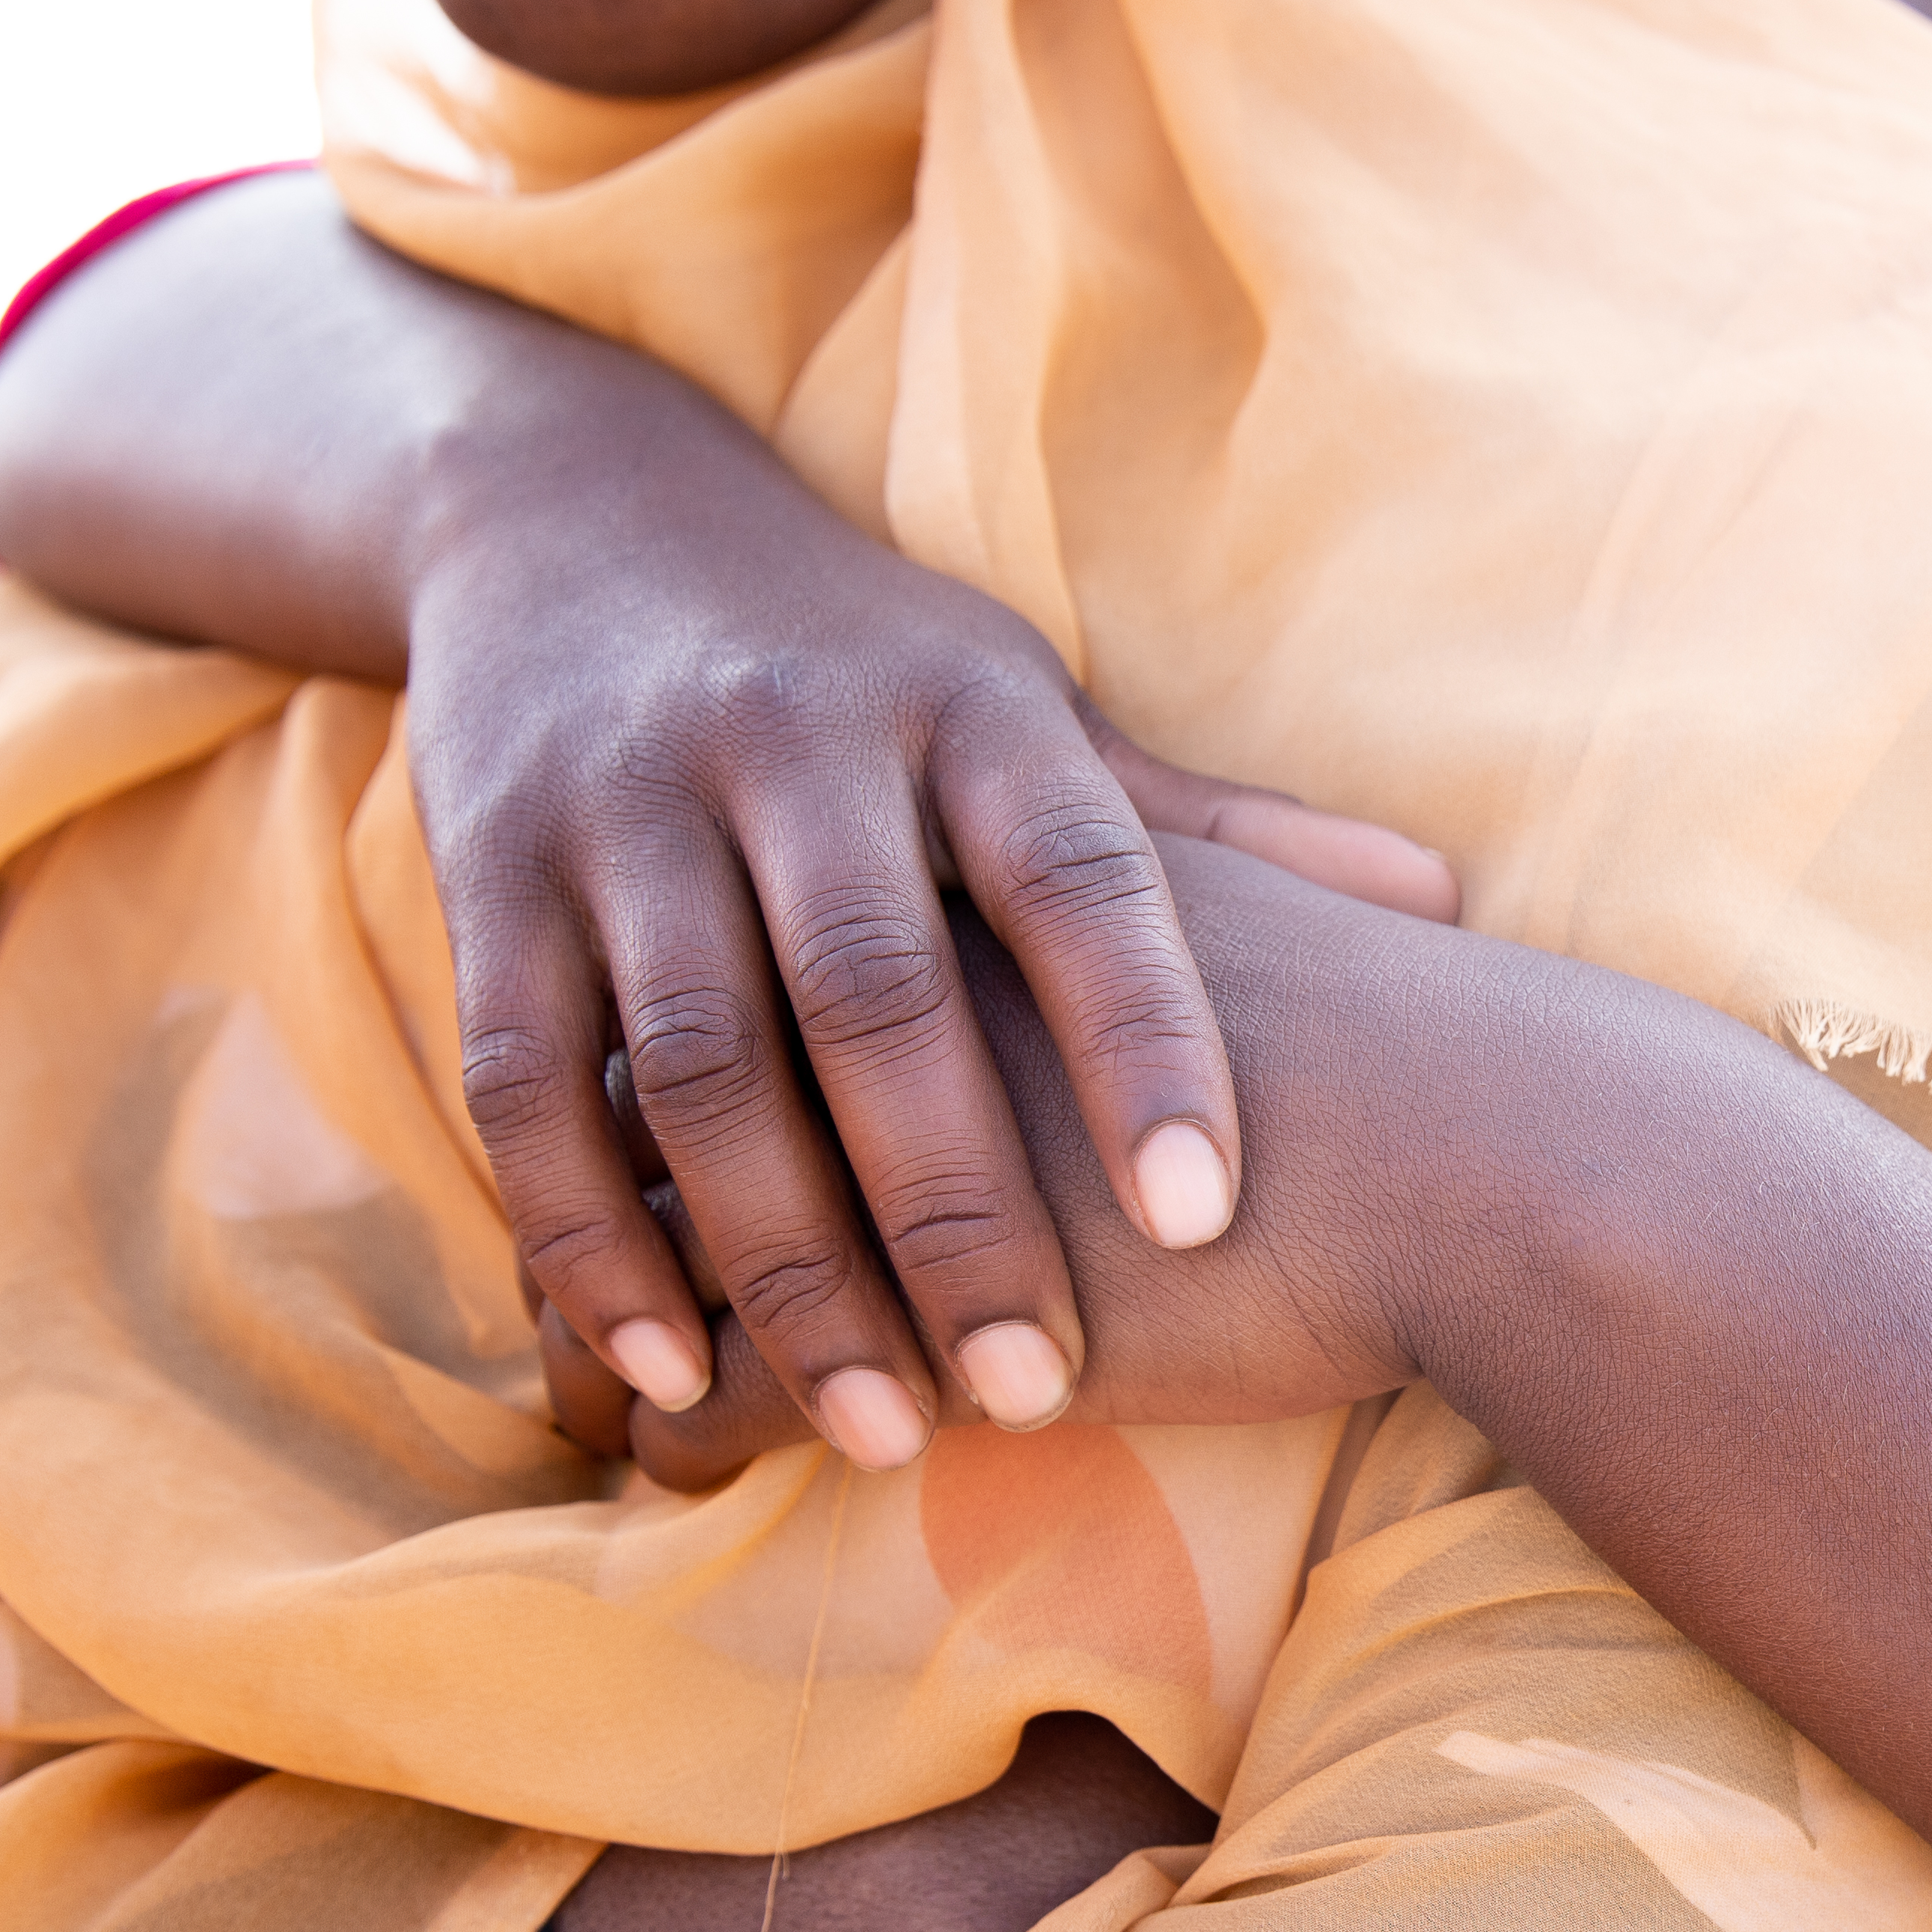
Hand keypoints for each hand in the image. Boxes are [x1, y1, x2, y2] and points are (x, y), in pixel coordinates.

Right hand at [413, 439, 1456, 1471]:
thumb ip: (1213, 833)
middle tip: (1034, 1392)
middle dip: (956, 1211)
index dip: (1145, 1041)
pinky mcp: (487, 873)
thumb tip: (1444, 901)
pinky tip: (663, 1366)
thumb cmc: (866, 655)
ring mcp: (624, 807)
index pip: (1079, 875)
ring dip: (785, 1262)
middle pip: (876, 997)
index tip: (1202, 1210)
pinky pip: (522, 1079)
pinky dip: (588, 1237)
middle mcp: (793, 742)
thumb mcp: (1034, 706)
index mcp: (966, 707)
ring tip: (879, 1428)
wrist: (563, 503)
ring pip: (696, 1063)